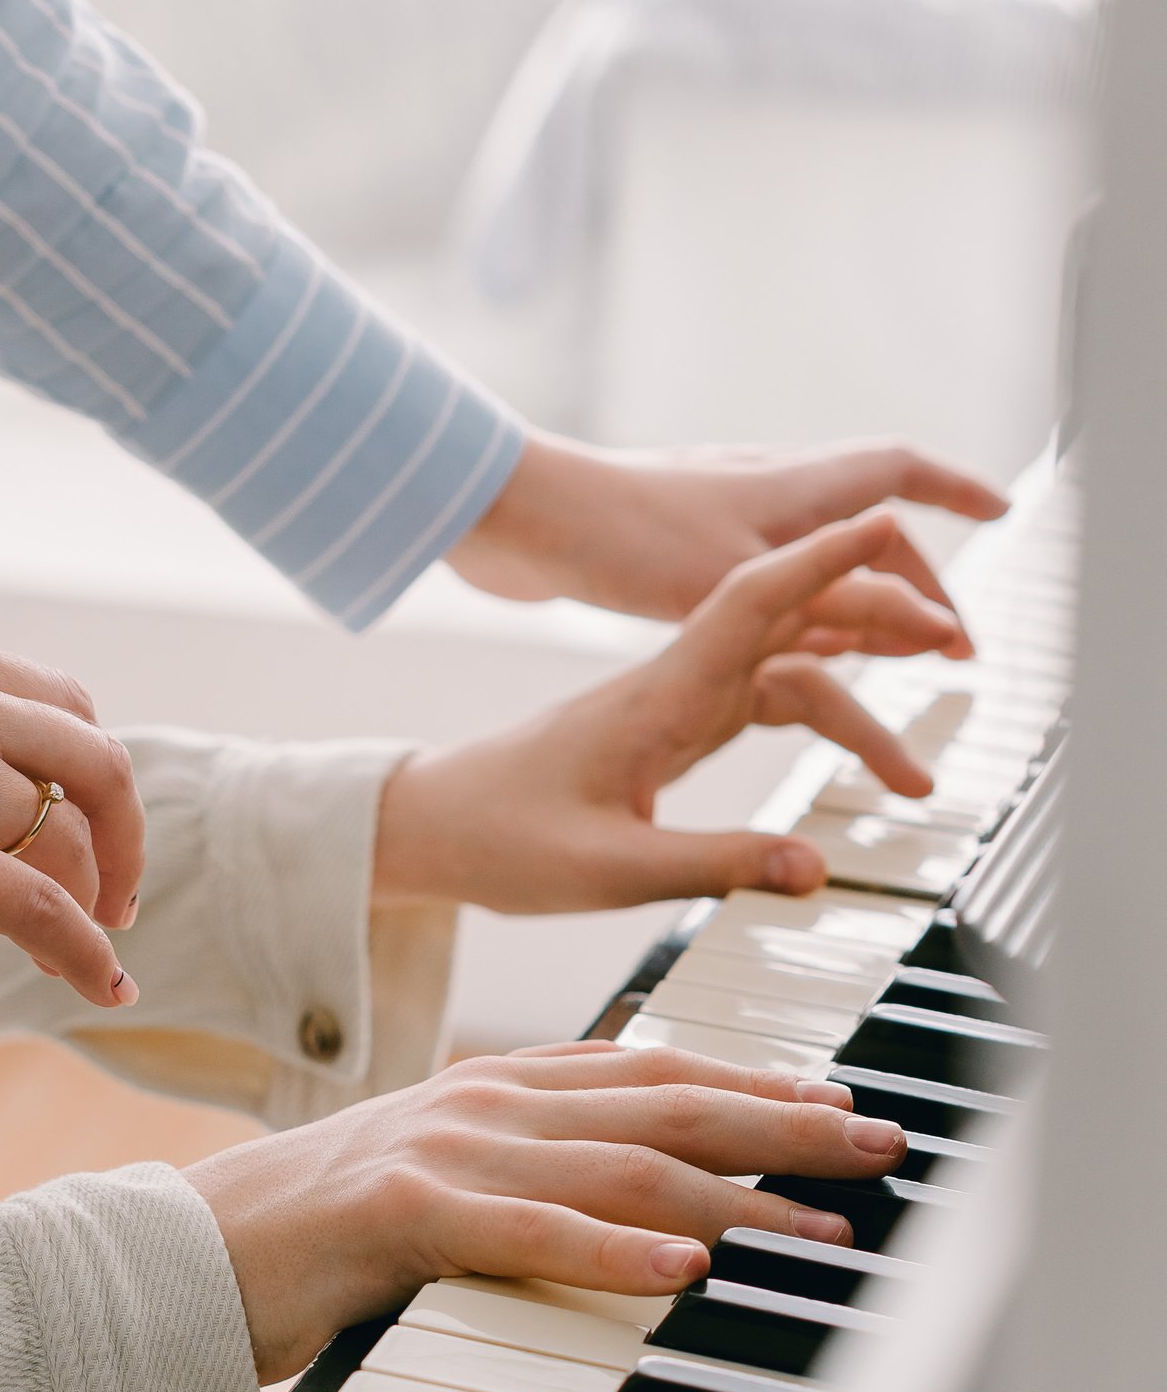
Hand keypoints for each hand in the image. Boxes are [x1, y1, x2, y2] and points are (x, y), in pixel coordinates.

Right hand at [0, 629, 142, 1007]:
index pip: (52, 702)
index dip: (83, 771)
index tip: (78, 826)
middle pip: (92, 760)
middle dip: (120, 833)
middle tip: (113, 896)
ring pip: (71, 836)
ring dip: (97, 901)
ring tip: (92, 952)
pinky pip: (40, 906)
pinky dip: (87, 952)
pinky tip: (104, 991)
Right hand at [187, 1041, 905, 1378]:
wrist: (187, 1249)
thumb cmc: (316, 1236)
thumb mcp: (441, 1183)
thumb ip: (529, 1173)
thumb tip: (638, 1201)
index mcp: (495, 1087)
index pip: (652, 1074)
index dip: (755, 1084)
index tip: (840, 1103)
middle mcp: (484, 1102)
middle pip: (664, 1107)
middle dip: (784, 1124)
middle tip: (879, 1145)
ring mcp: (444, 1151)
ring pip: (620, 1169)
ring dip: (737, 1203)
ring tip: (823, 1229)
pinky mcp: (402, 1214)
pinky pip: (528, 1233)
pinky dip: (613, 1254)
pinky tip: (683, 1274)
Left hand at [377, 513, 957, 913]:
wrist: (433, 824)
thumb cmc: (501, 838)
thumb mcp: (606, 871)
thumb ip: (713, 866)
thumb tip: (812, 869)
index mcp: (657, 697)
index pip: (752, 603)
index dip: (823, 559)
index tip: (889, 520)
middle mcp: (673, 684)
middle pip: (791, 628)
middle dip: (877, 622)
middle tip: (959, 641)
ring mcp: (672, 700)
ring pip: (784, 673)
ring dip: (856, 697)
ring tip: (918, 774)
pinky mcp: (667, 724)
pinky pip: (758, 700)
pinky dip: (814, 713)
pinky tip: (852, 741)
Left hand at [449, 429, 1006, 642]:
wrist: (508, 522)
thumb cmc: (614, 545)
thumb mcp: (735, 604)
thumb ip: (831, 621)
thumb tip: (904, 670)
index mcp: (787, 494)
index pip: (898, 478)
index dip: (957, 493)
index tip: (1005, 512)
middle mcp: (757, 494)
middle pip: (861, 532)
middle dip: (914, 583)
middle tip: (948, 644)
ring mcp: (710, 518)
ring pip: (808, 559)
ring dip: (853, 601)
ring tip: (883, 654)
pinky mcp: (666, 549)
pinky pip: (758, 580)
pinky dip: (794, 612)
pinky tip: (783, 649)